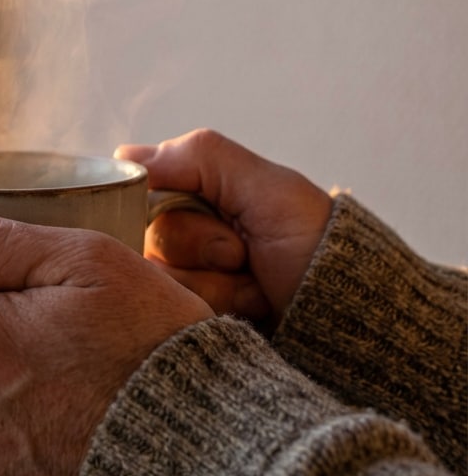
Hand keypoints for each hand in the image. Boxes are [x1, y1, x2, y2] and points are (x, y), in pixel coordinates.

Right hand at [116, 129, 332, 329]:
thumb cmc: (314, 244)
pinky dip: (216, 307)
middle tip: (244, 251)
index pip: (133, 184)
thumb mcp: (266, 186)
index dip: (162, 201)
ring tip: (255, 283)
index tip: (211, 210)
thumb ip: (198, 157)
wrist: (348, 318)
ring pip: (155, 276)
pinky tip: (248, 306)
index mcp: (192, 188)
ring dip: (215, 282)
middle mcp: (179, 230)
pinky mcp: (184, 316)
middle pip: (143, 234)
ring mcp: (181, 277)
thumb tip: (126, 157)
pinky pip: (169, 312)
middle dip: (202, 244)